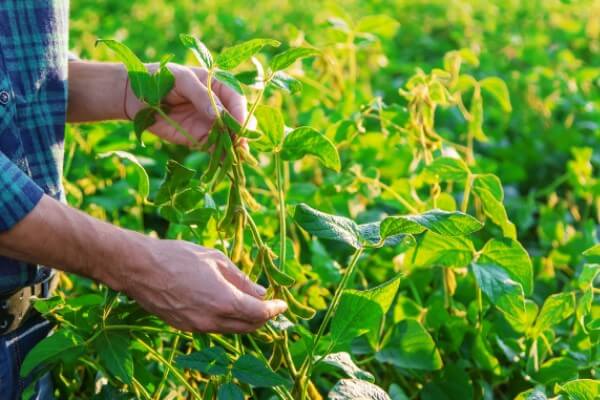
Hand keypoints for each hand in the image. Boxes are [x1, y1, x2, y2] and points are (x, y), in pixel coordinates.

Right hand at [122, 237, 286, 332]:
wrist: (139, 268)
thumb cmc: (179, 257)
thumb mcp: (216, 260)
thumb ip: (241, 279)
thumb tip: (261, 292)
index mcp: (225, 301)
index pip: (260, 314)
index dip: (274, 309)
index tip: (282, 303)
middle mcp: (213, 320)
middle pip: (248, 327)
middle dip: (262, 317)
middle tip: (269, 304)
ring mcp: (197, 326)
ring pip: (231, 329)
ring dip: (244, 320)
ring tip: (249, 303)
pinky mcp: (184, 327)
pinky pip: (213, 327)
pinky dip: (226, 320)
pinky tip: (225, 305)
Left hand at [125, 63, 246, 145]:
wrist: (135, 96)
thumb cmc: (159, 78)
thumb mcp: (181, 80)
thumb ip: (200, 95)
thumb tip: (218, 116)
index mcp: (218, 86)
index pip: (236, 100)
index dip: (240, 113)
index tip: (241, 126)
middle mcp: (218, 106)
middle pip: (237, 120)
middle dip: (241, 132)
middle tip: (240, 143)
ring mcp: (210, 124)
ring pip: (229, 137)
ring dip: (234, 147)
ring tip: (236, 156)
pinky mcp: (200, 138)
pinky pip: (215, 148)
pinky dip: (221, 156)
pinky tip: (225, 163)